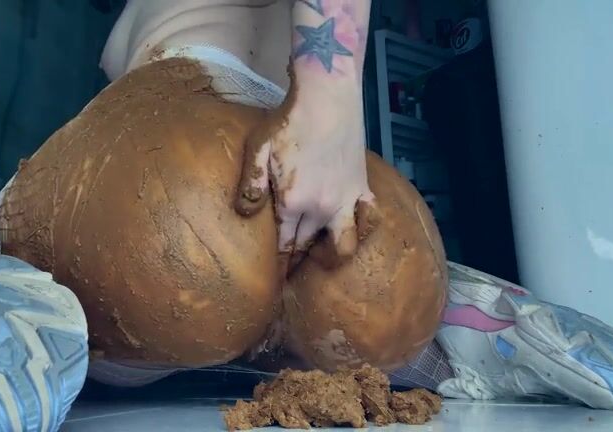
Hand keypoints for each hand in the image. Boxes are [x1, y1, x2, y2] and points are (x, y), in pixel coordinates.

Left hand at [235, 77, 379, 271]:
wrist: (327, 96)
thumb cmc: (288, 120)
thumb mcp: (258, 148)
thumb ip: (251, 184)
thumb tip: (244, 215)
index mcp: (293, 202)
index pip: (283, 244)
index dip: (276, 262)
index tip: (271, 278)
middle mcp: (322, 208)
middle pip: (307, 246)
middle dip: (295, 262)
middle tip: (287, 272)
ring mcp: (346, 200)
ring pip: (344, 244)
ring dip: (332, 256)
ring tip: (321, 257)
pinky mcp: (362, 187)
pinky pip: (368, 220)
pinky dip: (360, 228)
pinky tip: (350, 225)